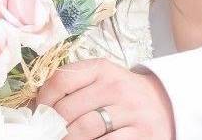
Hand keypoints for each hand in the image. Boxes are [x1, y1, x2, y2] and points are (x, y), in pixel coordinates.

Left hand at [36, 58, 174, 139]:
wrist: (167, 105)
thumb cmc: (123, 96)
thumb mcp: (101, 80)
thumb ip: (73, 87)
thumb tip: (34, 108)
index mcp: (101, 69)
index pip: (61, 80)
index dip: (43, 100)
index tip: (38, 114)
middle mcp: (116, 86)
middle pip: (68, 109)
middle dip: (52, 127)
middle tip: (48, 134)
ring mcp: (130, 111)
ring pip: (84, 129)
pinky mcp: (141, 135)